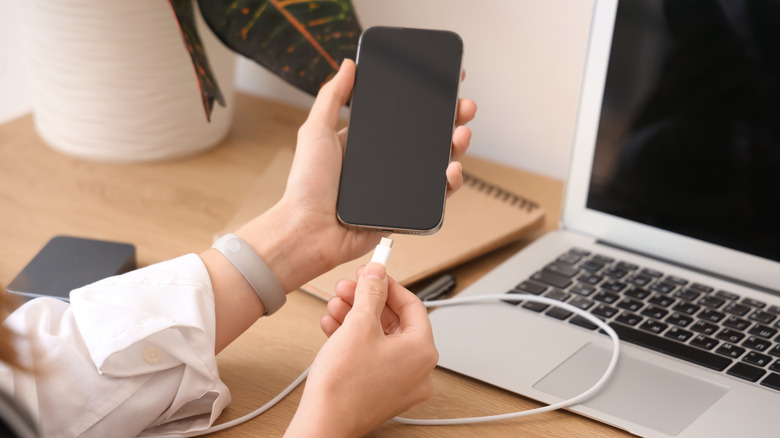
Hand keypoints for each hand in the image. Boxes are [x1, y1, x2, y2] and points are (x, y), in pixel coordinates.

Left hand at [237, 59, 476, 292]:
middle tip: (464, 106)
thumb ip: (332, 97)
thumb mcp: (315, 131)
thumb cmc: (306, 185)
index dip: (426, 101)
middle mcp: (385, 164)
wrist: (309, 230)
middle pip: (428, 137)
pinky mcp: (405, 211)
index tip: (445, 84)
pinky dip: (450, 182)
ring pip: (437, 164)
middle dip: (451, 119)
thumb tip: (349, 65)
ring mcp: (397, 187)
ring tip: (461, 134)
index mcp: (367, 142)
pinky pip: (435, 196)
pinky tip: (451, 169)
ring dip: (456, 146)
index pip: (404, 116)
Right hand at [285, 263, 436, 436]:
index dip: (389, 285)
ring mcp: (401, 384)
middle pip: (395, 321)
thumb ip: (371, 291)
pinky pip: (374, 356)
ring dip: (357, 318)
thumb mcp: (359, 324)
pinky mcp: (382, 392)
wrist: (323, 424)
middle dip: (367, 301)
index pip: (412, 305)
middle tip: (348, 288)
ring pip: (381, 339)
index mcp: (423, 352)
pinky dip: (356, 340)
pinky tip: (334, 327)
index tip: (373, 273)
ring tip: (335, 306)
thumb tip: (378, 273)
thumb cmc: (343, 385)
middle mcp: (419, 370)